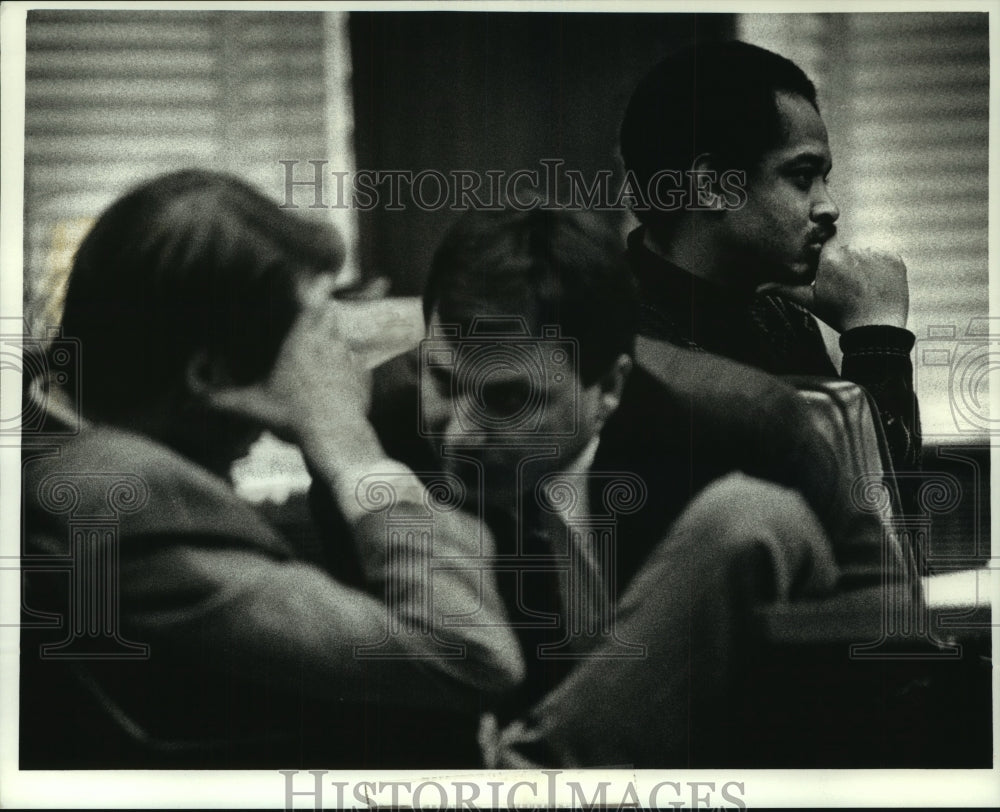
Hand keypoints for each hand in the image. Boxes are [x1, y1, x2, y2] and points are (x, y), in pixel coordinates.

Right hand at [204, 288, 377, 463]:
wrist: (335, 437)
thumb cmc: (292, 417)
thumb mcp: (251, 407)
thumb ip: (219, 400)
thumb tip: (189, 401)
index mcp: (302, 340)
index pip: (314, 300)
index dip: (318, 284)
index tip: (322, 273)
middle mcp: (329, 343)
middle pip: (330, 315)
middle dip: (322, 313)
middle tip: (311, 317)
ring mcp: (349, 360)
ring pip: (343, 339)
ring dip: (333, 341)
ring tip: (321, 352)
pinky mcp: (363, 378)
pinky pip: (356, 365)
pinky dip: (348, 368)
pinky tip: (337, 379)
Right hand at [759, 241, 908, 332]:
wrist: (876, 329)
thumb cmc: (839, 315)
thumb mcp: (810, 302)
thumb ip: (784, 290)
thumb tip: (757, 289)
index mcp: (831, 258)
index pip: (828, 241)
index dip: (828, 254)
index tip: (832, 270)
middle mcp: (853, 250)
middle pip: (847, 249)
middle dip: (847, 264)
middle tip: (849, 288)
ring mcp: (876, 254)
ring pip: (865, 253)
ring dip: (865, 266)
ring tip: (864, 289)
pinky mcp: (894, 258)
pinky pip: (884, 256)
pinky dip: (882, 268)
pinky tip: (877, 286)